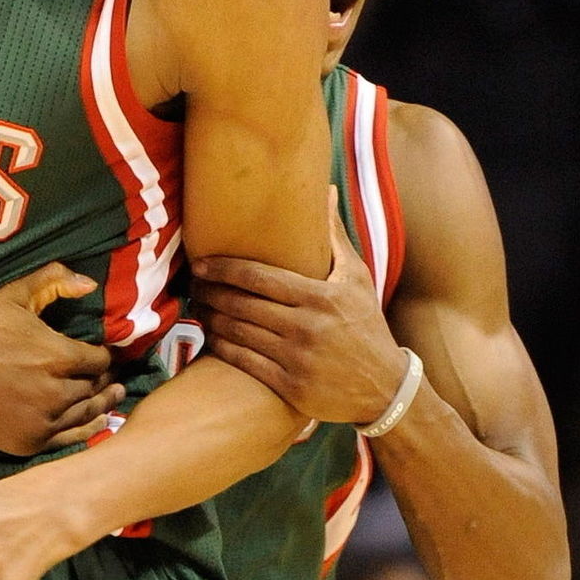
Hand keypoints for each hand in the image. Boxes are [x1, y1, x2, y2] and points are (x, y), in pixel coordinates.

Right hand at [0, 263, 121, 454]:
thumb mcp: (12, 296)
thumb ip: (53, 281)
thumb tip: (90, 282)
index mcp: (56, 355)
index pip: (100, 360)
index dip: (104, 356)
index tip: (104, 355)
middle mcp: (54, 391)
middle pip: (95, 389)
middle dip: (103, 381)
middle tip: (113, 379)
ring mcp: (41, 421)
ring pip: (85, 415)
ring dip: (98, 406)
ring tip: (110, 400)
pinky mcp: (26, 442)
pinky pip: (66, 439)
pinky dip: (81, 430)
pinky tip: (93, 424)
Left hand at [189, 187, 405, 424]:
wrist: (386, 388)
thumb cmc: (366, 326)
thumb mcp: (357, 279)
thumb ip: (334, 237)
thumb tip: (326, 191)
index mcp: (321, 296)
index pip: (258, 277)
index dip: (223, 269)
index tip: (200, 264)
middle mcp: (307, 326)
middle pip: (241, 304)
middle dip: (210, 293)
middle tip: (192, 285)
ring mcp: (298, 359)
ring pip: (238, 333)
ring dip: (210, 319)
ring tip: (196, 308)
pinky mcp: (290, 387)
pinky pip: (243, 363)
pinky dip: (221, 348)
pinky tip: (210, 337)